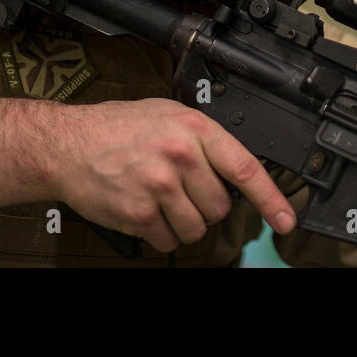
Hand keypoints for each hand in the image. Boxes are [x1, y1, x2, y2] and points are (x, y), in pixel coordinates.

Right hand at [53, 98, 295, 252]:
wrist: (68, 145)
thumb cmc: (117, 128)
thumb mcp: (167, 114)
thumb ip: (202, 138)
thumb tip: (232, 169)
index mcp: (194, 129)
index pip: (245, 168)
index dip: (271, 199)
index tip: (287, 221)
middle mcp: (181, 157)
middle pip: (220, 207)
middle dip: (204, 205)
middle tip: (179, 187)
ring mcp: (160, 187)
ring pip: (196, 229)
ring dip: (182, 222)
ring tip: (159, 198)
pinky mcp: (140, 213)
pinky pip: (168, 241)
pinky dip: (160, 233)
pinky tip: (144, 210)